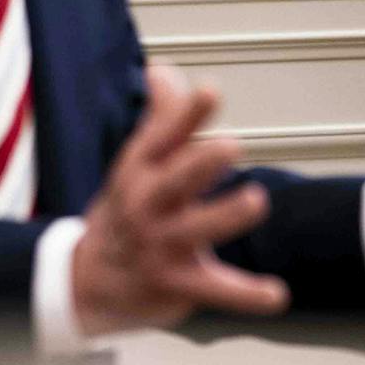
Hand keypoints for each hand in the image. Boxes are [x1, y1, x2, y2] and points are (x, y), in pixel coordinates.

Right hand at [72, 65, 289, 337]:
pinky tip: (277, 295)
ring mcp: (161, 246)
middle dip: (200, 163)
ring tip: (256, 200)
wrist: (87, 283)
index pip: (162, 136)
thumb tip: (164, 69)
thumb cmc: (125, 210)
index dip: (187, 114)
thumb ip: (160, 118)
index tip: (211, 91)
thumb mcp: (135, 163)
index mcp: (139, 170)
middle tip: (230, 146)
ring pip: (195, 230)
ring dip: (226, 216)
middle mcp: (147, 205)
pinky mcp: (176, 284)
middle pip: (174, 181)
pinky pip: (215, 289)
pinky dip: (246, 295)